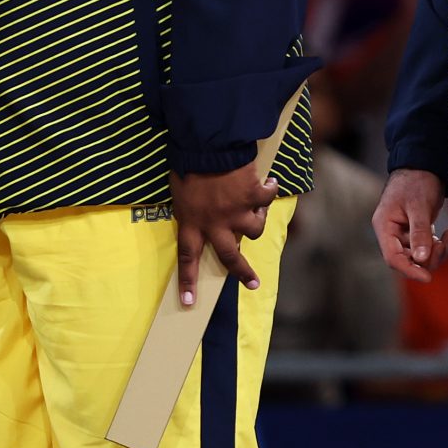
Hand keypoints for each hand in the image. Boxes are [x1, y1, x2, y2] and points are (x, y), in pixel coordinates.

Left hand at [172, 162, 277, 303]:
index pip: (187, 258)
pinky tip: (269, 182)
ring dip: (257, 220)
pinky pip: (266, 199)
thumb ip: (188, 207)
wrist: (207, 144)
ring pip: (254, 230)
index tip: (189, 303)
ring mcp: (236, 212)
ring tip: (256, 208)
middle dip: (242, 272)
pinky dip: (269, 190)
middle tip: (252, 284)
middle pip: (230, 256)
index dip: (188, 281)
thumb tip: (196, 212)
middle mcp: (214, 223)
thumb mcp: (179, 190)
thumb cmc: (187, 162)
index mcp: (191, 222)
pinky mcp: (252, 197)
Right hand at [372, 168, 447, 281]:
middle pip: (408, 260)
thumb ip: (419, 233)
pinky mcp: (416, 232)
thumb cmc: (416, 181)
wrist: (423, 164)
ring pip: (421, 256)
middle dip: (429, 258)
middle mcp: (392, 233)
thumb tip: (422, 259)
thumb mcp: (418, 206)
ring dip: (438, 251)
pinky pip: (428, 248)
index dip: (409, 270)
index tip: (428, 277)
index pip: (392, 257)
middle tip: (445, 243)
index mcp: (384, 226)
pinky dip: (441, 245)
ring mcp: (404, 233)